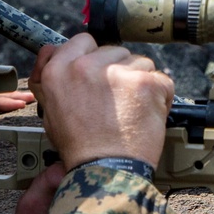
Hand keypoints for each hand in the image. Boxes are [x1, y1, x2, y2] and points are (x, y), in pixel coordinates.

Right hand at [30, 34, 171, 167]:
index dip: (94, 58)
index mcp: (59, 70)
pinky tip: (146, 114)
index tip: (99, 75)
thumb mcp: (51, 110)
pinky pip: (161, 79)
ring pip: (139, 62)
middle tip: (115, 102)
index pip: (82, 41)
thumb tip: (55, 52)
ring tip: (131, 111)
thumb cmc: (80, 147)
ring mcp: (116, 72)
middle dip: (119, 72)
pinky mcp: (145, 82)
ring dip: (139, 82)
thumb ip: (53, 77)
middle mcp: (85, 66)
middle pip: (114, 50)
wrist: (105, 171)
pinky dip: (160, 96)